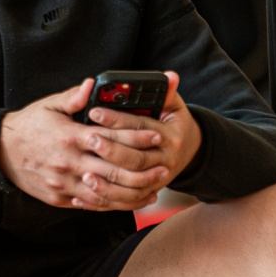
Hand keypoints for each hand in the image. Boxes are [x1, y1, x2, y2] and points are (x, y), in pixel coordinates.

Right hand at [0, 79, 169, 211]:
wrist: (0, 152)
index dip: (136, 136)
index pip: (111, 137)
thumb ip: (75, 97)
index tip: (155, 135)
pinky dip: (113, 205)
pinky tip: (130, 201)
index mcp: (70, 136)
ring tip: (154, 188)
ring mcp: (65, 183)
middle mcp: (70, 162)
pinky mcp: (60, 197)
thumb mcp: (50, 105)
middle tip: (164, 167)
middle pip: (114, 170)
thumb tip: (92, 83)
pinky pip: (91, 204)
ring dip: (133, 192)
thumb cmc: (29, 125)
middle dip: (143, 169)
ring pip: (106, 193)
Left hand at [76, 70, 202, 207]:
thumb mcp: (174, 106)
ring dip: (108, 181)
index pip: (140, 127)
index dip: (116, 119)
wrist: (190, 151)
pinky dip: (107, 199)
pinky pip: (127, 200)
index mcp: (169, 135)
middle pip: (136, 159)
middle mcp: (166, 159)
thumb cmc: (174, 123)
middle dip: (110, 150)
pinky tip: (86, 194)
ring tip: (85, 174)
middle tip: (88, 140)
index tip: (94, 112)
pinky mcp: (149, 191)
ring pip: (131, 183)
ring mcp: (158, 179)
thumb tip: (169, 75)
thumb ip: (166, 92)